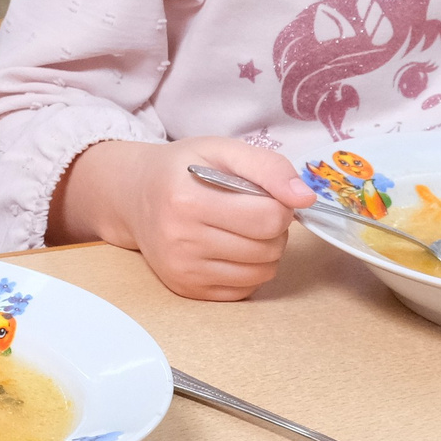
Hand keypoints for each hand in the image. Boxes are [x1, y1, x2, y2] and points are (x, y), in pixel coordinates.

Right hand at [62, 137, 314, 300]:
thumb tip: (305, 198)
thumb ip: (268, 166)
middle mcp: (181, 240)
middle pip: (269, 247)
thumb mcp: (221, 150)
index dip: (279, 205)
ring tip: (242, 229)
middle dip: (273, 228)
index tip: (263, 195)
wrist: (134, 197)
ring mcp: (183, 270)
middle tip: (251, 211)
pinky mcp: (187, 290)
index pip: (269, 217)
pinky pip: (245, 290)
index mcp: (187, 200)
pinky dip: (248, 270)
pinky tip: (231, 248)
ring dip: (265, 250)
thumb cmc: (181, 170)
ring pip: (262, 272)